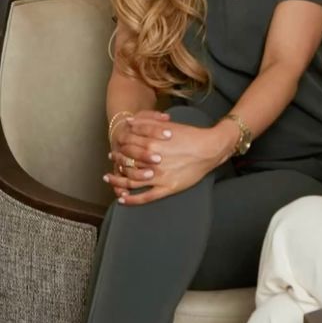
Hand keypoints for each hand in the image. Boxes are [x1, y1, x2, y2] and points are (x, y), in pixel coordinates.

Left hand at [105, 114, 223, 204]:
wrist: (210, 148)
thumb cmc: (190, 135)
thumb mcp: (167, 125)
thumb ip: (146, 123)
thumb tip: (128, 122)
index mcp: (151, 144)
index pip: (127, 148)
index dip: (119, 148)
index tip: (116, 149)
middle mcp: (152, 161)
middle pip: (126, 164)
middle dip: (117, 162)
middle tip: (113, 161)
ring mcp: (159, 176)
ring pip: (131, 182)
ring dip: (117, 181)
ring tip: (111, 179)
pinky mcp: (167, 188)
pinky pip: (145, 197)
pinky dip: (131, 200)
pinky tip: (122, 199)